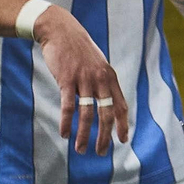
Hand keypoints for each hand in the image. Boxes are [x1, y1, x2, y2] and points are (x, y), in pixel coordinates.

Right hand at [36, 5, 129, 154]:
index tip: (122, 141)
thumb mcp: (97, 64)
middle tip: (100, 153)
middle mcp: (100, 79)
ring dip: (84, 135)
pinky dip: (66, 122)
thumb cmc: (79, 50)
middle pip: (106, 114)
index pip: (120, 105)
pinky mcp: (67, 80)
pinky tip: (64, 134)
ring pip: (87, 114)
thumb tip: (105, 103)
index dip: (122, 125)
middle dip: (104, 136)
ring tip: (80, 150)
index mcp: (110, 77)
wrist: (61, 30)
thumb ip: (102, 82)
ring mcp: (84, 79)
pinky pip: (68, 106)